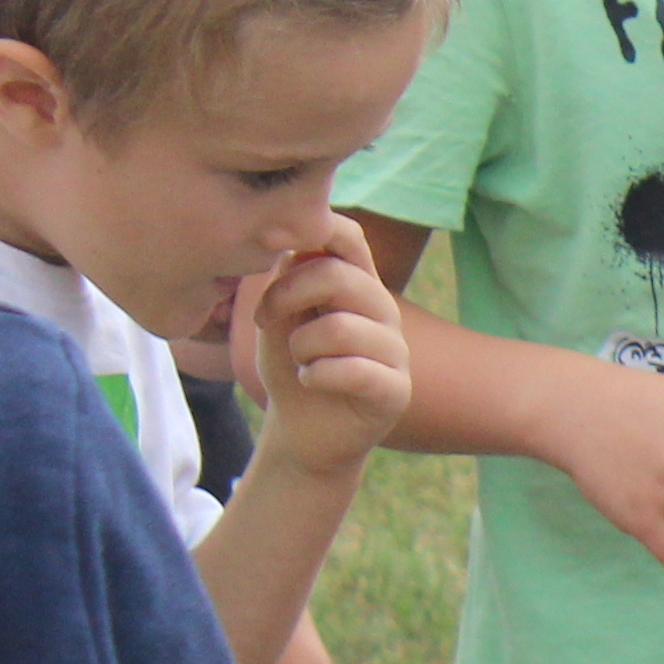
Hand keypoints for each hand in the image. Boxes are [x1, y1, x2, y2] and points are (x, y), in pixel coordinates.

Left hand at [235, 216, 410, 474]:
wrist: (303, 431)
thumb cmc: (293, 364)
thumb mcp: (280, 312)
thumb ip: (287, 274)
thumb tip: (290, 237)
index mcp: (356, 284)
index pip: (350, 236)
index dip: (316, 232)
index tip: (278, 258)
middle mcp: (383, 311)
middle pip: (339, 277)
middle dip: (286, 296)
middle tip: (266, 321)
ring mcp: (396, 351)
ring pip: (340, 328)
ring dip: (301, 346)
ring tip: (300, 360)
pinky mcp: (396, 390)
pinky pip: (352, 371)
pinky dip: (316, 376)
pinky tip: (312, 383)